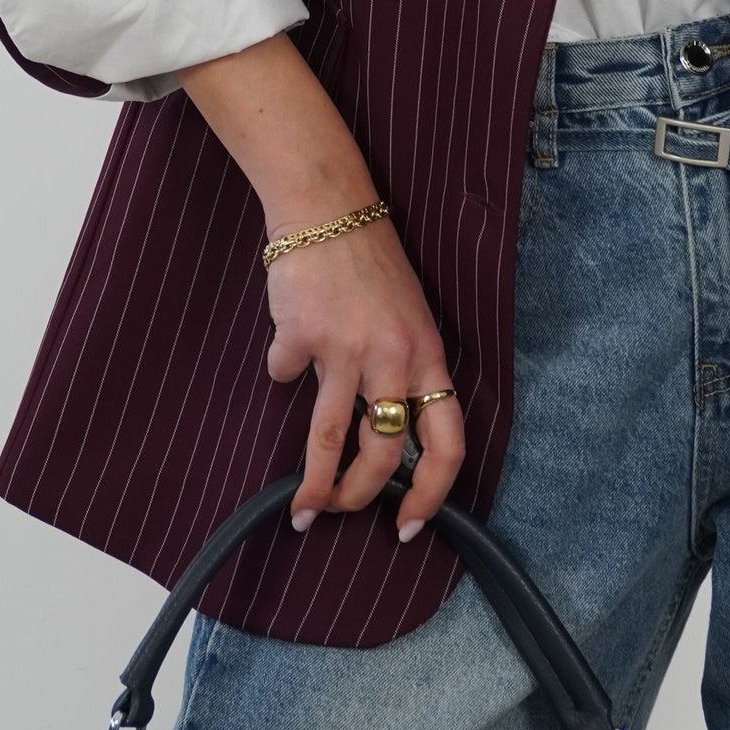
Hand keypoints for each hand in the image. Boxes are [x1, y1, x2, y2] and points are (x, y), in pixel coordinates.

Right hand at [176, 32, 465, 542]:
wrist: (328, 205)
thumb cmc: (370, 263)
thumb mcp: (408, 317)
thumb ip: (403, 372)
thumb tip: (386, 436)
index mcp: (428, 353)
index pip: (446, 441)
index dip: (432, 493)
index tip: (409, 524)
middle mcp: (393, 356)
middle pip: (381, 452)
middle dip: (359, 497)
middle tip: (341, 512)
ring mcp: (345, 348)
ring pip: (327, 437)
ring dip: (314, 484)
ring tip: (303, 510)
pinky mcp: (302, 336)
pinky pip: (285, 373)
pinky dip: (283, 366)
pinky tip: (287, 341)